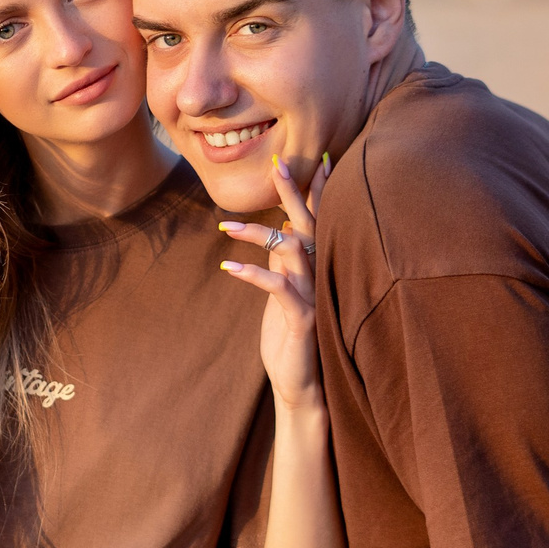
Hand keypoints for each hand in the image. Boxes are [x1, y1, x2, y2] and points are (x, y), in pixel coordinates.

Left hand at [218, 154, 330, 414]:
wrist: (306, 386)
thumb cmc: (294, 339)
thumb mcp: (287, 295)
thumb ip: (287, 264)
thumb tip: (281, 231)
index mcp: (319, 268)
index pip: (317, 222)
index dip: (314, 191)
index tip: (309, 160)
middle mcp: (322, 276)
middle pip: (309, 225)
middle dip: (294, 193)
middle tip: (278, 163)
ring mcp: (315, 295)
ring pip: (290, 250)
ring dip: (256, 233)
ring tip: (226, 225)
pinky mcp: (303, 317)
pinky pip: (278, 286)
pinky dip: (252, 273)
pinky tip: (228, 266)